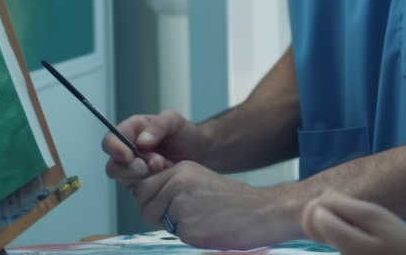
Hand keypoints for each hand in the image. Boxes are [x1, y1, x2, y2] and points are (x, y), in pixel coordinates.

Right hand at [102, 109, 208, 187]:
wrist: (202, 154)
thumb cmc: (185, 134)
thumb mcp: (174, 121)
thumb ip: (158, 126)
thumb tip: (141, 142)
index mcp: (131, 132)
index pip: (110, 142)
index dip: (115, 150)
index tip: (129, 157)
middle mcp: (128, 153)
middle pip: (113, 167)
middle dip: (134, 168)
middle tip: (158, 164)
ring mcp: (135, 172)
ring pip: (125, 181)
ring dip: (146, 177)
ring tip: (166, 167)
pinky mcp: (144, 186)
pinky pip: (140, 191)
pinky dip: (153, 185)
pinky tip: (168, 176)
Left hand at [130, 160, 300, 248]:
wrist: (262, 212)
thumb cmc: (232, 202)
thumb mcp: (200, 181)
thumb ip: (174, 186)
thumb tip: (147, 200)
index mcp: (181, 169)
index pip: (143, 186)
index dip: (149, 200)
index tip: (163, 206)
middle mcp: (178, 183)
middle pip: (143, 202)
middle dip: (155, 213)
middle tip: (181, 217)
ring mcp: (182, 205)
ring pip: (157, 219)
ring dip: (173, 225)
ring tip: (199, 220)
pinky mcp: (189, 227)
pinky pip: (176, 235)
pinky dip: (189, 236)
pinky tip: (209, 228)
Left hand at [300, 192, 405, 254]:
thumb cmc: (400, 240)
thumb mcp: (377, 217)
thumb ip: (348, 207)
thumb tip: (324, 197)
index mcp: (346, 243)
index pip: (315, 217)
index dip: (323, 202)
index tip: (338, 198)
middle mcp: (339, 253)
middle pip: (313, 226)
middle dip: (321, 209)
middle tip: (340, 202)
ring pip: (322, 231)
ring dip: (332, 217)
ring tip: (354, 215)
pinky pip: (332, 238)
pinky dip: (338, 227)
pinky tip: (356, 225)